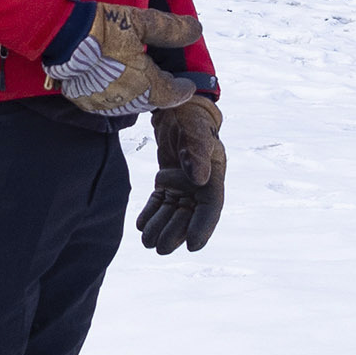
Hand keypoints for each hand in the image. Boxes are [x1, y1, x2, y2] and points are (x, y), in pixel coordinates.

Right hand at [42, 0, 201, 120]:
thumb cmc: (103, 27)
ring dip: (139, 95)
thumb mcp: (141, 21)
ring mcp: (104, 102)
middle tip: (166, 80)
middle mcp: (126, 98)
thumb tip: (197, 29)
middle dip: (161, 92)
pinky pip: (107, 104)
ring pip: (129, 105)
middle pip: (150, 101)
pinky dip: (116, 96)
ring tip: (142, 82)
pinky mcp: (84, 101)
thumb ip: (171, 29)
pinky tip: (116, 85)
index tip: (188, 86)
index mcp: (145, 83)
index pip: (172, 95)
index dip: (183, 90)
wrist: (61, 35)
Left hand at [138, 99, 226, 253]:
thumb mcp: (195, 130)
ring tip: (147, 241)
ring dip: (161, 227)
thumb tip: (200, 180)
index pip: (211, 207)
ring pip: (173, 211)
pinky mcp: (168, 180)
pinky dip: (152, 213)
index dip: (204, 228)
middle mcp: (200, 184)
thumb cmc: (190, 116)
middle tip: (159, 248)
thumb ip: (197, 152)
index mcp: (213, 175)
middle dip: (175, 233)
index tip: (193, 246)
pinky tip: (141, 225)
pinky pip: (160, 202)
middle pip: (189, 215)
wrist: (175, 106)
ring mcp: (184, 183)